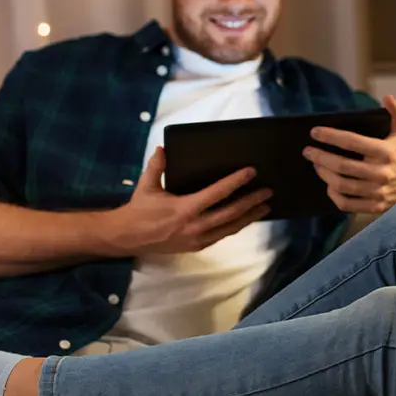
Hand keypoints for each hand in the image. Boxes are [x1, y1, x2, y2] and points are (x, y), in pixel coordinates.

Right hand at [100, 147, 271, 255]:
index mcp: (184, 209)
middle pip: (230, 213)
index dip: (235, 182)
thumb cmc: (138, 210)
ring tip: (265, 206)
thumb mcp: (146, 185)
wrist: (126, 238)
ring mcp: (197, 239)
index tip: (251, 172)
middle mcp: (194, 226)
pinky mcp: (197, 246)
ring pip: (230, 228)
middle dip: (251, 202)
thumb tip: (163, 148)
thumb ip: (156, 166)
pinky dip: (236, 226)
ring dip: (249, 217)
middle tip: (268, 192)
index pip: (216, 194)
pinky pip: (222, 235)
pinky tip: (246, 219)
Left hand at [304, 96, 395, 213]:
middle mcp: (381, 172)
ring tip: (317, 165)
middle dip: (320, 157)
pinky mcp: (375, 206)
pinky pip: (347, 204)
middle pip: (342, 166)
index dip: (331, 136)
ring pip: (342, 185)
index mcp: (385, 152)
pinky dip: (334, 195)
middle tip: (308, 151)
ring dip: (324, 174)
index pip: (352, 142)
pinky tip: (329, 186)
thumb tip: (388, 97)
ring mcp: (378, 192)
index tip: (315, 132)